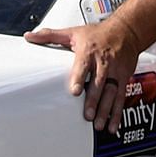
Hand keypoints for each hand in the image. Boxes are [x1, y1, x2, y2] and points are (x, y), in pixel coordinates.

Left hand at [25, 18, 143, 130]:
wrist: (126, 31)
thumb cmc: (98, 33)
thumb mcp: (73, 32)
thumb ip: (50, 35)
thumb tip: (29, 36)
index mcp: (88, 51)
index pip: (83, 65)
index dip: (79, 77)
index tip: (75, 91)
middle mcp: (103, 62)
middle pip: (99, 82)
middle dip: (94, 100)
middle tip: (87, 115)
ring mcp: (115, 71)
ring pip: (111, 92)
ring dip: (105, 110)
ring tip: (98, 124)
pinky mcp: (124, 78)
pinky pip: (121, 97)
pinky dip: (117, 113)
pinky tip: (112, 126)